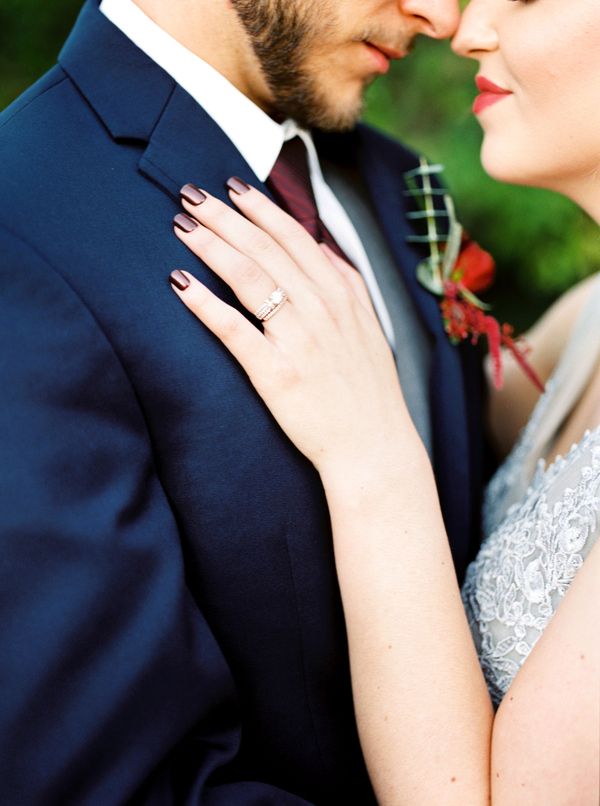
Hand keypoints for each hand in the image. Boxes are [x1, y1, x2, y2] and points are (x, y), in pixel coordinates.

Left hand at [169, 181, 415, 476]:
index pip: (296, 238)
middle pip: (265, 249)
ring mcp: (299, 339)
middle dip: (226, 217)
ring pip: (249, 278)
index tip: (232, 186)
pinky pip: (234, 329)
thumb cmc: (368, 391)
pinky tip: (179, 282)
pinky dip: (205, 303)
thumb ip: (347, 283)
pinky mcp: (276, 373)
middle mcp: (321, 309)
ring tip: (182, 225)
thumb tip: (323, 247)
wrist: (373, 446)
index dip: (261, 209)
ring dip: (213, 246)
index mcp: (342, 295)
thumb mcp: (369, 327)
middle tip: (191, 193)